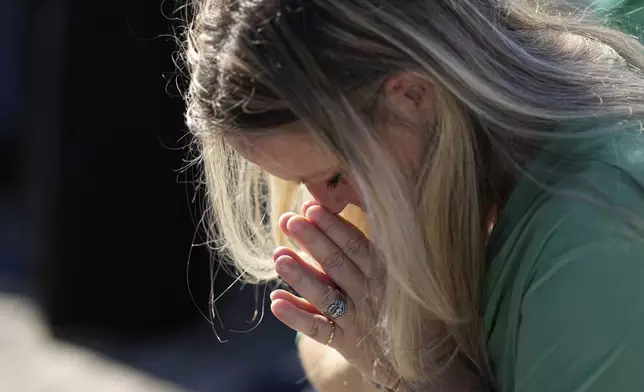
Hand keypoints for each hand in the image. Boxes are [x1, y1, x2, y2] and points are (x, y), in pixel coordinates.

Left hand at [269, 202, 398, 388]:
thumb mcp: (399, 276)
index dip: (333, 226)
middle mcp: (371, 294)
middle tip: (289, 221)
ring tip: (278, 256)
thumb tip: (342, 218)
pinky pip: (318, 329)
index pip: (356, 245)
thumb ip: (372, 253)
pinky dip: (296, 316)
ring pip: (326, 295)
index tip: (310, 208)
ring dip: (301, 276)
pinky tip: (276, 302)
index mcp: (384, 272)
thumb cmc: (404, 306)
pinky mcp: (346, 343)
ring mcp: (358, 319)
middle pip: (338, 264)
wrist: (427, 358)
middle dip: (313, 241)